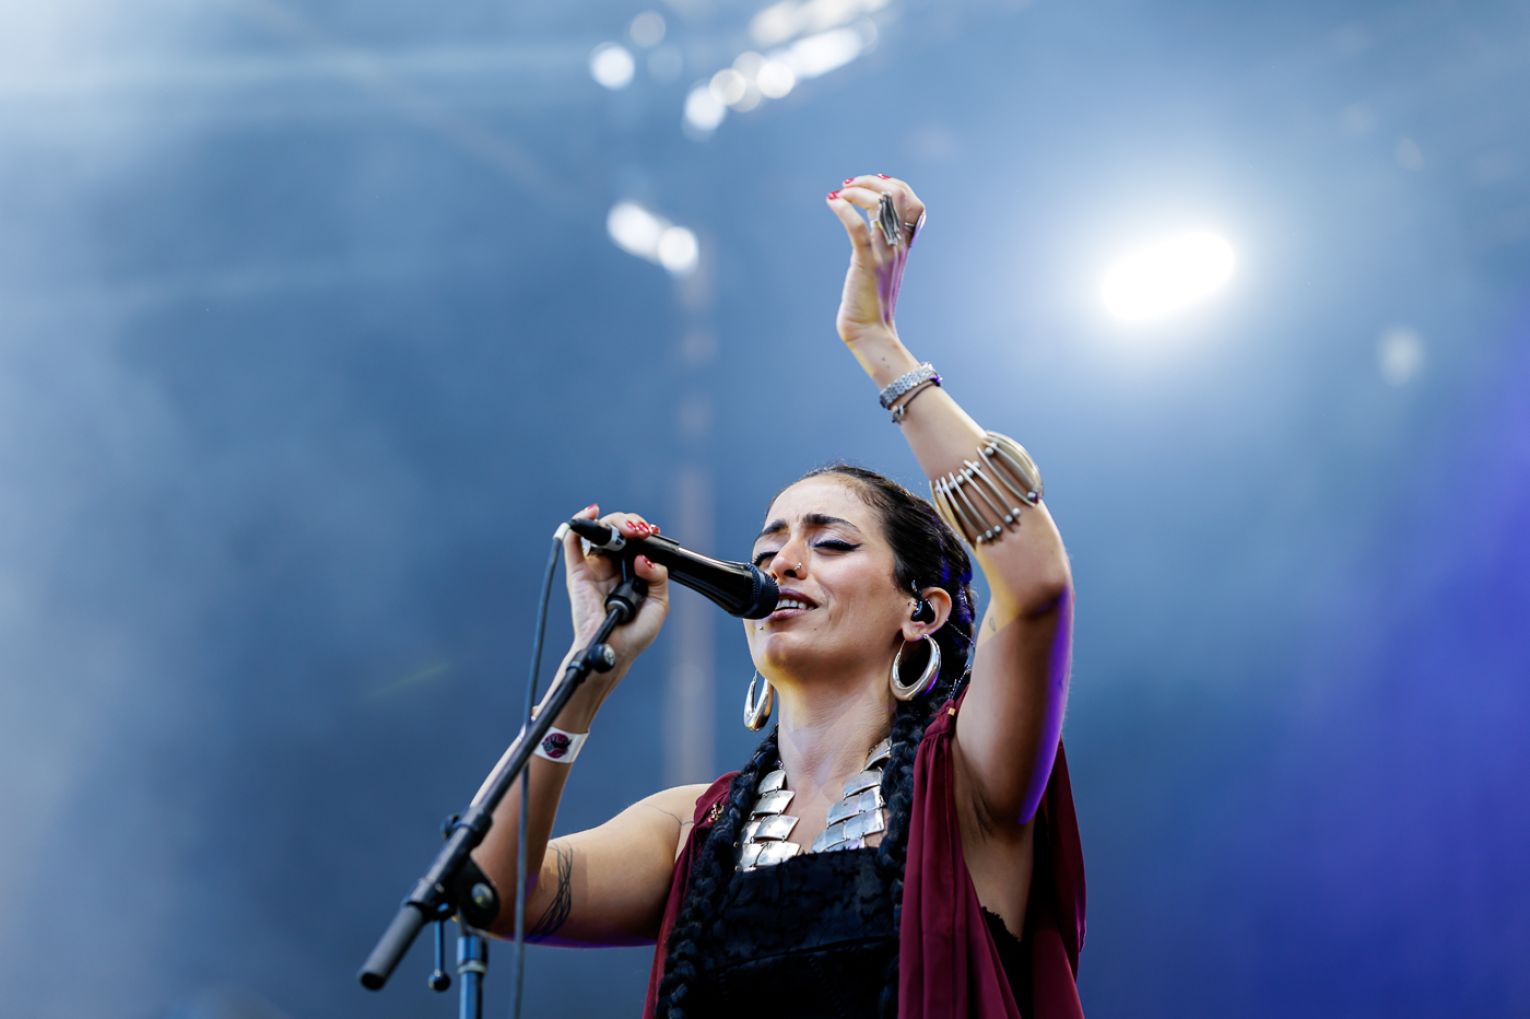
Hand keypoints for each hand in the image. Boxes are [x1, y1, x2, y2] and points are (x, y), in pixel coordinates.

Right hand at [561, 504, 670, 675]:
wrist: (615, 652)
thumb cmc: (635, 632)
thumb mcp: (659, 603)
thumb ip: (658, 578)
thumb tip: (643, 558)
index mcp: (631, 569)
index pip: (635, 539)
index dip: (643, 531)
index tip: (653, 533)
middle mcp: (612, 564)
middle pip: (618, 529)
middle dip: (631, 523)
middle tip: (641, 532)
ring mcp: (594, 566)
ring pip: (599, 530)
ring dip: (614, 521)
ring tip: (627, 530)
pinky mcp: (578, 572)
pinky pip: (573, 541)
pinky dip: (580, 522)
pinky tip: (591, 513)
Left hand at [826, 174, 927, 346]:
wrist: (870, 331)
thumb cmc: (871, 301)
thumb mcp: (883, 268)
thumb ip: (882, 246)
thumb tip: (869, 227)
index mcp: (905, 246)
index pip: (914, 202)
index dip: (894, 185)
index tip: (872, 184)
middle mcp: (898, 246)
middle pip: (898, 195)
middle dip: (872, 181)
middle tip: (849, 184)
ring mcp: (884, 254)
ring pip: (879, 205)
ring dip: (857, 191)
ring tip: (840, 193)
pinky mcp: (866, 263)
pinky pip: (858, 228)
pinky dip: (843, 209)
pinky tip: (832, 203)